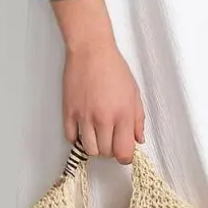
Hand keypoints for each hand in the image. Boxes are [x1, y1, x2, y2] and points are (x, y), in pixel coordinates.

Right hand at [62, 41, 145, 161]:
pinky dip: (78, 137)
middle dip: (110, 149)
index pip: (123, 152)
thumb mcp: (134, 93)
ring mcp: (84, 116)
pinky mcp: (69, 112)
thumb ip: (138, 119)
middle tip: (112, 138)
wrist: (91, 51)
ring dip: (95, 146)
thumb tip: (138, 139)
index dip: (125, 156)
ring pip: (89, 149)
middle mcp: (103, 118)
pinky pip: (71, 138)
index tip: (124, 152)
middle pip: (106, 153)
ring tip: (98, 134)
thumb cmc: (114, 68)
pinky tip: (84, 128)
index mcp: (123, 114)